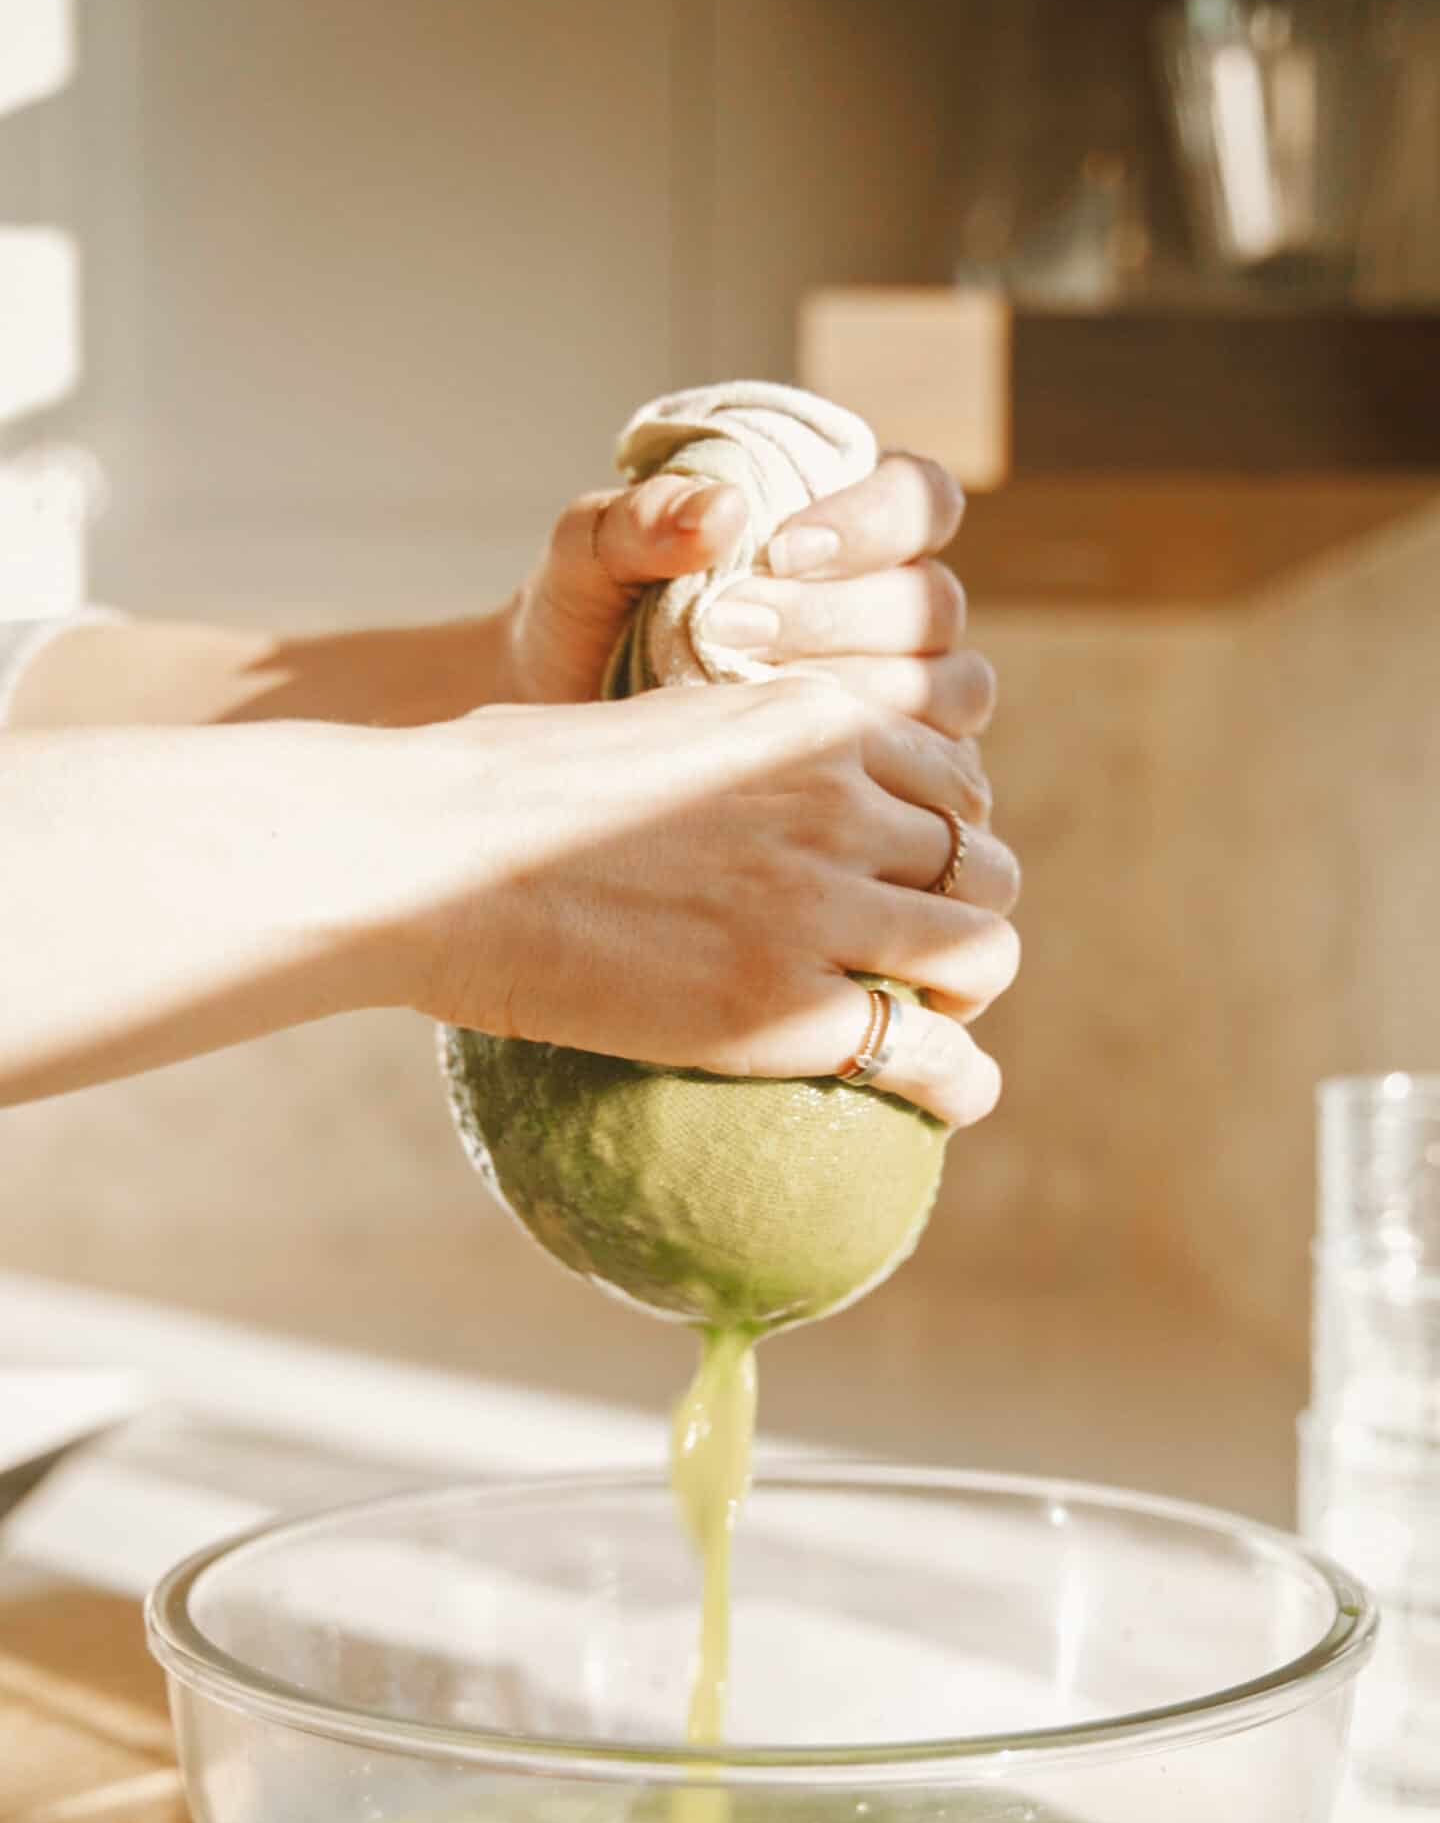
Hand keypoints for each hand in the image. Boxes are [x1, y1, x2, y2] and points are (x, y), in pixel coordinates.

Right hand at [390, 672, 1019, 1128]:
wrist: (443, 858)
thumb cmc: (504, 788)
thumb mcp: (652, 723)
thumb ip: (726, 754)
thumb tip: (717, 803)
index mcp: (809, 721)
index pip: (950, 778)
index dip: (946, 836)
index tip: (913, 877)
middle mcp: (839, 804)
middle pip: (981, 866)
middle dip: (965, 912)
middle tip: (918, 960)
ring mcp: (820, 905)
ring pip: (980, 952)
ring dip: (965, 992)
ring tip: (925, 1024)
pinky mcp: (787, 1006)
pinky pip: (928, 1053)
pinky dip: (958, 1083)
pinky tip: (951, 1101)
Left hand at [498, 451, 995, 776]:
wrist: (560, 729)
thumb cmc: (586, 626)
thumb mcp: (590, 560)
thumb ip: (641, 520)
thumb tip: (724, 509)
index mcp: (849, 529)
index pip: (921, 499)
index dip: (875, 520)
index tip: (782, 548)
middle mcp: (895, 609)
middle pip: (931, 602)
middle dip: (836, 617)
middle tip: (729, 628)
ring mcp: (908, 697)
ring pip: (951, 688)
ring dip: (865, 696)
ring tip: (752, 701)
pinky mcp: (902, 778)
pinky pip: (933, 776)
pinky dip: (876, 771)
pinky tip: (789, 769)